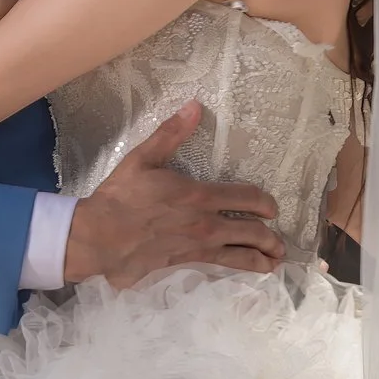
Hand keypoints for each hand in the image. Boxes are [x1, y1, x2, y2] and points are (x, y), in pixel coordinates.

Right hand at [63, 103, 285, 287]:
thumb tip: (194, 107)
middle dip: (271, 237)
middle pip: (253, 232)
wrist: (100, 237)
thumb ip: (170, 134)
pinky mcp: (186, 262)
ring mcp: (198, 246)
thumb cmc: (120, 197)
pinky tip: (245, 271)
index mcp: (200, 195)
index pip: (247, 198)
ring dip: (263, 258)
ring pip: (242, 255)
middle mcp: (206, 223)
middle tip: (278, 241)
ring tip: (273, 261)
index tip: (272, 208)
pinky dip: (240, 269)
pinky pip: (221, 266)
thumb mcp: (142, 159)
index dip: (265, 203)